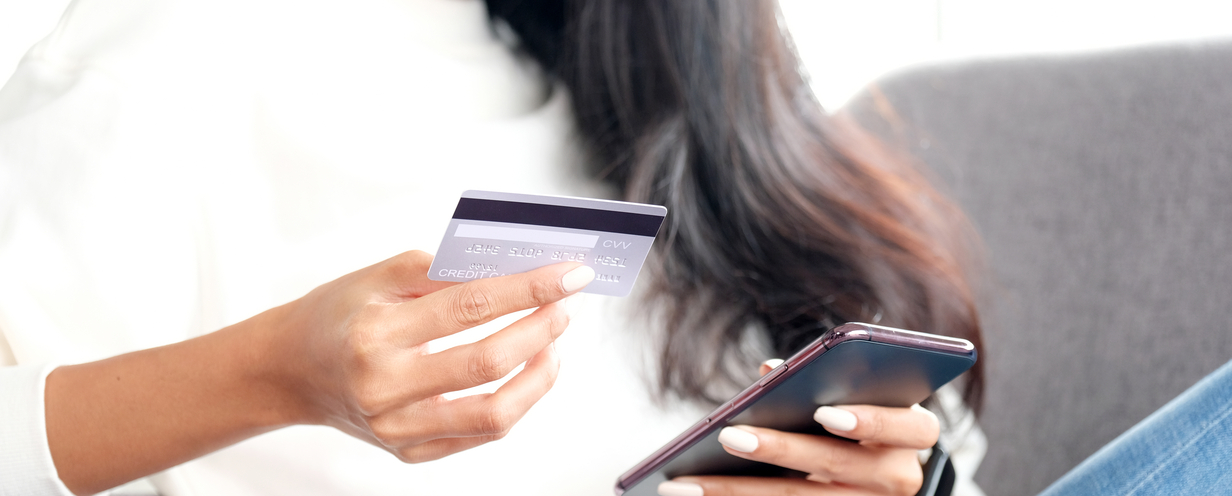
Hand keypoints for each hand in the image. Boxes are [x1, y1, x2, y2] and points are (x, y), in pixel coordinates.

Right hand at [264, 250, 594, 461]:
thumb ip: (445, 269)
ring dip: (539, 373)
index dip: (529, 288)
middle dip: (541, 328)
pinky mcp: (409, 451)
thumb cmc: (339, 314)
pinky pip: (480, 434)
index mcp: (374, 332)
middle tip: (566, 303)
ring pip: (493, 412)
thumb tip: (516, 266)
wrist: (290, 369)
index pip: (470, 306)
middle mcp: (384, 386)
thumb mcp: (379, 275)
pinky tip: (528, 371)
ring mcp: (397, 427)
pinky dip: (516, 402)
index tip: (569, 274)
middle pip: (487, 361)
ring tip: (553, 341)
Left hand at [658, 360, 939, 495]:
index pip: (909, 424)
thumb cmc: (857, 422)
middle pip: (836, 464)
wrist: (871, 478)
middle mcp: (898, 476)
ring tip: (684, 484)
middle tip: (728, 436)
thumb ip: (819, 379)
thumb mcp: (854, 397)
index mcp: (911, 434)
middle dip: (779, 449)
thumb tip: (769, 370)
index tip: (824, 412)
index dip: (870, 419)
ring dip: (736, 491)